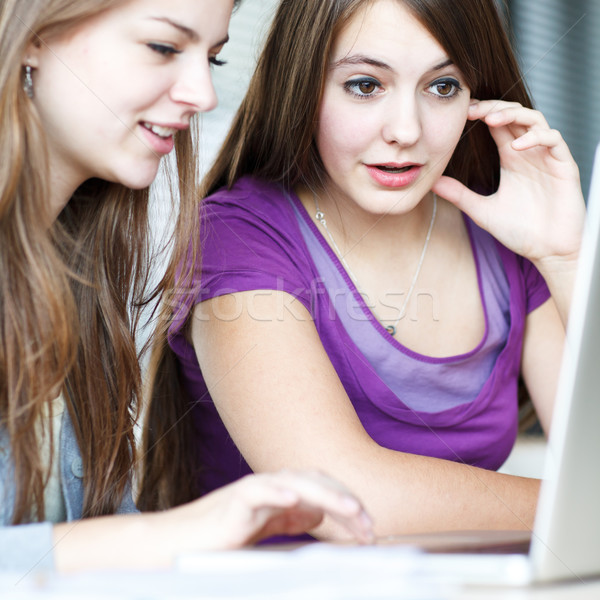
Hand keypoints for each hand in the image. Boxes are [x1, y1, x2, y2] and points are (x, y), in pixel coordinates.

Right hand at [157, 470, 374, 554]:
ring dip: (324, 494)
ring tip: (349, 508)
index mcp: (280, 493)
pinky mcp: (231, 505)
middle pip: (314, 481)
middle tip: (368, 524)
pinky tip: (293, 499)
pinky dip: (275, 492)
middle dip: (345, 499)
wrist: (175, 545)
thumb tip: (319, 513)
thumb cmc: (219, 539)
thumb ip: (290, 519)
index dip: (347, 504)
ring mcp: (251, 492)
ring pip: (293, 482)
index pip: (322, 489)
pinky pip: (256, 492)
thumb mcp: (265, 529)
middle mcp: (270, 486)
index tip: (368, 529)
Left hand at [433, 99, 584, 265]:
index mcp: (511, 159)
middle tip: (471, 109)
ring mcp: (547, 158)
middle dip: (494, 107)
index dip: (482, 113)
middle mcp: (529, 153)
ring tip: (491, 119)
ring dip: (513, 114)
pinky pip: (553, 140)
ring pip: (535, 120)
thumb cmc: (521, 232)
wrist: (548, 252)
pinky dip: (535, 138)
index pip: (498, 124)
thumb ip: (459, 195)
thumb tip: (432, 182)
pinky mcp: (564, 166)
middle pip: (515, 115)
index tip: (461, 113)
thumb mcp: (481, 211)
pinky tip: (516, 147)